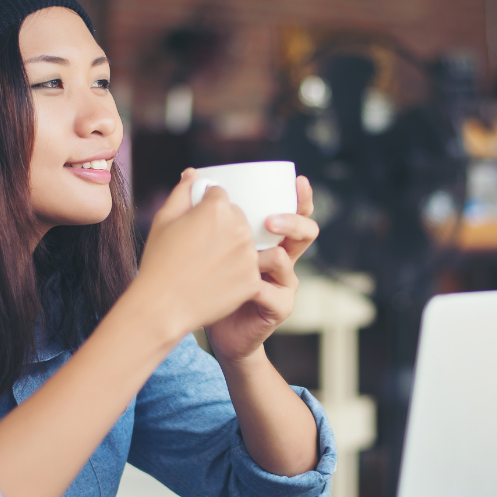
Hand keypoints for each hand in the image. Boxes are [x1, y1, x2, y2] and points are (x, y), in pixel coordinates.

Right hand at [129, 168, 261, 340]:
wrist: (163, 306)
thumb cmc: (159, 261)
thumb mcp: (164, 220)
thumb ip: (183, 192)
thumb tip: (193, 173)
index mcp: (216, 208)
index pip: (220, 196)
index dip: (205, 209)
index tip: (194, 226)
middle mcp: (238, 228)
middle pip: (237, 217)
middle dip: (223, 227)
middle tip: (200, 248)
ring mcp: (248, 255)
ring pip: (247, 242)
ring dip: (233, 249)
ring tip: (208, 265)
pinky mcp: (253, 280)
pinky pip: (250, 268)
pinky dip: (237, 273)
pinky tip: (217, 280)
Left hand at [206, 176, 318, 362]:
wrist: (206, 324)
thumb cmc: (204, 279)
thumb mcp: (200, 241)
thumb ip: (199, 209)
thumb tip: (190, 172)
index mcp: (268, 239)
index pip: (293, 211)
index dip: (301, 197)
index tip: (297, 180)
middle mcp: (282, 257)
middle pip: (306, 232)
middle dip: (293, 221)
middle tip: (269, 221)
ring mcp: (284, 282)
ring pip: (286, 260)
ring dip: (264, 257)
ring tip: (245, 260)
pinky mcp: (280, 306)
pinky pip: (274, 292)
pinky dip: (256, 288)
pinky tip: (242, 290)